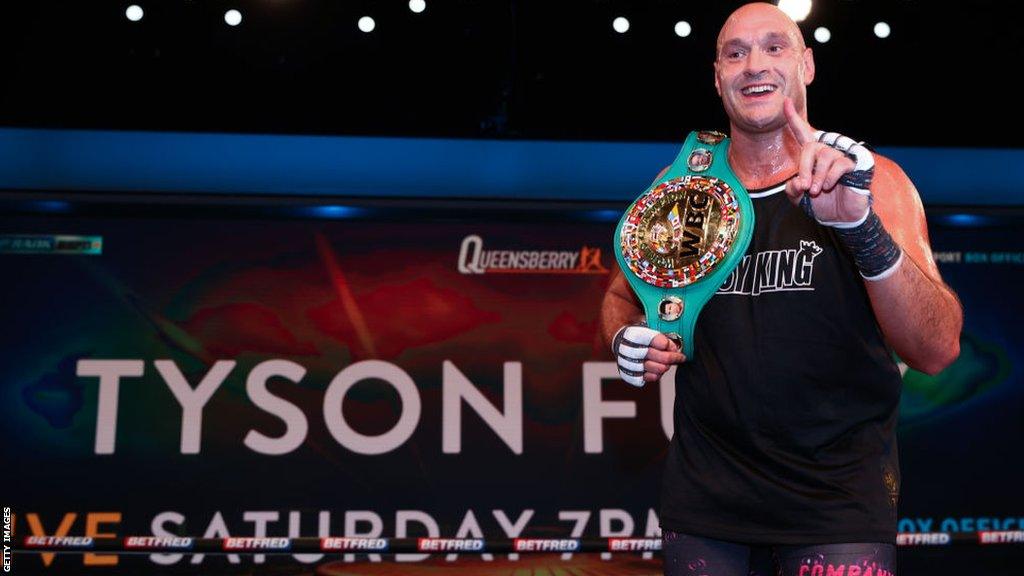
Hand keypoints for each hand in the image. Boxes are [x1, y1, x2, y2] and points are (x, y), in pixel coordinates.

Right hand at [613, 325, 686, 386]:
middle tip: (679, 357)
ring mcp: (625, 363)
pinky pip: (644, 379)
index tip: (671, 345)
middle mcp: (625, 349)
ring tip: (668, 364)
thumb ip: (663, 337)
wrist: (621, 343)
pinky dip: (655, 376)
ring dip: (664, 367)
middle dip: (669, 356)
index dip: (664, 343)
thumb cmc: (640, 337)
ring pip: (650, 367)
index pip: (650, 338)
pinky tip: (658, 371)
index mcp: (631, 334)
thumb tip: (674, 349)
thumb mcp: (650, 330)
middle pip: (651, 354)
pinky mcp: (627, 374)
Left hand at [783, 97, 872, 225]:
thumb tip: (797, 181)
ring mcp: (840, 157)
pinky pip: (839, 164)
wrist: (841, 218)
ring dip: (816, 176)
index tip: (785, 101)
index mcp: (811, 157)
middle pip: (810, 148)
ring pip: (824, 156)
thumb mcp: (799, 198)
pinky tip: (828, 186)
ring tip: (816, 190)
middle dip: (803, 168)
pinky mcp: (853, 165)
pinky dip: (829, 177)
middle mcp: (825, 152)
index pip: (801, 134)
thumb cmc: (821, 204)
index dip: (793, 118)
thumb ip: (792, 189)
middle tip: (803, 186)